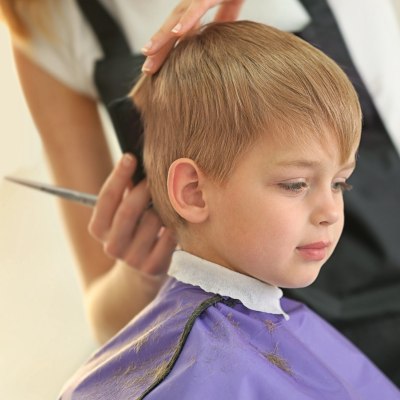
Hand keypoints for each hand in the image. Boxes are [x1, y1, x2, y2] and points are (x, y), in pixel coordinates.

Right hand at [89, 154, 176, 274]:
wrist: (140, 273)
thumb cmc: (134, 230)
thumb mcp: (123, 213)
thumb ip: (126, 191)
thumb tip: (137, 160)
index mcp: (98, 229)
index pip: (106, 198)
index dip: (118, 176)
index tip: (130, 157)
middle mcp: (112, 246)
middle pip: (128, 210)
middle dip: (144, 189)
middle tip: (156, 177)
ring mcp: (132, 259)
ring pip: (152, 221)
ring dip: (162, 207)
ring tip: (168, 201)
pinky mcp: (153, 267)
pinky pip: (169, 237)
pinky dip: (174, 224)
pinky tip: (176, 220)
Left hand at [141, 0, 244, 72]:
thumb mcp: (230, 7)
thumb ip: (221, 21)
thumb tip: (216, 39)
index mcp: (196, 7)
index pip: (177, 31)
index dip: (165, 49)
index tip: (155, 69)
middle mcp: (194, 1)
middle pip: (171, 26)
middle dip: (158, 48)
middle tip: (146, 70)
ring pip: (178, 16)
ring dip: (162, 35)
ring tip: (149, 52)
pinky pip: (199, 5)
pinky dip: (187, 19)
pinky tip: (176, 32)